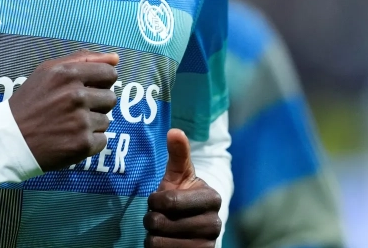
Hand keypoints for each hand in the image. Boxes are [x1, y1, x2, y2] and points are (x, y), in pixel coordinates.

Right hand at [8, 49, 118, 170]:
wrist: (9, 139)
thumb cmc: (30, 102)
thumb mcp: (48, 71)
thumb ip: (83, 59)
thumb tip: (116, 58)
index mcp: (67, 73)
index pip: (109, 73)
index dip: (101, 83)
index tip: (88, 90)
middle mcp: (75, 95)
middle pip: (111, 98)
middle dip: (96, 104)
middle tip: (73, 110)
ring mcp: (80, 121)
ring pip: (106, 120)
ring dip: (91, 124)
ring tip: (68, 125)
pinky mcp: (83, 144)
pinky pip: (102, 141)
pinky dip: (89, 142)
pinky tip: (69, 139)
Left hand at [143, 128, 222, 246]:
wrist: (188, 226)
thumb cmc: (181, 196)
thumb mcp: (179, 175)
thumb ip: (178, 154)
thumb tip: (175, 131)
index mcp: (213, 198)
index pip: (171, 201)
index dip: (155, 200)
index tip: (154, 199)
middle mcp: (215, 223)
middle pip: (162, 223)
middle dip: (151, 218)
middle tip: (156, 215)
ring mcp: (208, 243)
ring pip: (160, 243)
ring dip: (152, 235)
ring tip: (160, 229)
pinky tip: (164, 242)